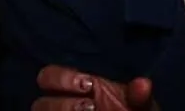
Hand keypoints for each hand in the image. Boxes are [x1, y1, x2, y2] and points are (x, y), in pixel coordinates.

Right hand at [33, 65, 158, 110]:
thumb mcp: (140, 106)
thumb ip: (140, 96)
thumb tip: (144, 84)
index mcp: (77, 89)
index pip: (49, 77)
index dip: (62, 78)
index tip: (88, 84)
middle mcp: (64, 106)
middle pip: (40, 103)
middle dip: (61, 104)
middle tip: (89, 107)